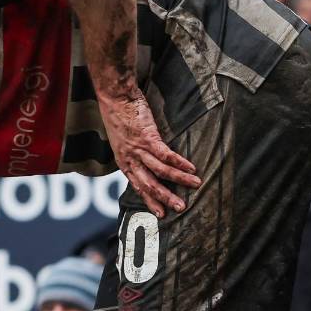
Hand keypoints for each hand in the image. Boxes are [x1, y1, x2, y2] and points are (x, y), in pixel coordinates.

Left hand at [100, 90, 198, 216]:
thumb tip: (147, 161)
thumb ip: (134, 153)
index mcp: (124, 162)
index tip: (161, 214)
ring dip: (179, 179)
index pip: (138, 186)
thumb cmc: (120, 115)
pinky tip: (191, 167)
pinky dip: (179, 162)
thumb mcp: (122, 141)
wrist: (115, 96)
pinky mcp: (147, 137)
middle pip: (149, 184)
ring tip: (195, 185)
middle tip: (180, 208)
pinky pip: (165, 154)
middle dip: (166, 198)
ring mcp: (138, 149)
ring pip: (160, 171)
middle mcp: (130, 159)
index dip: (150, 200)